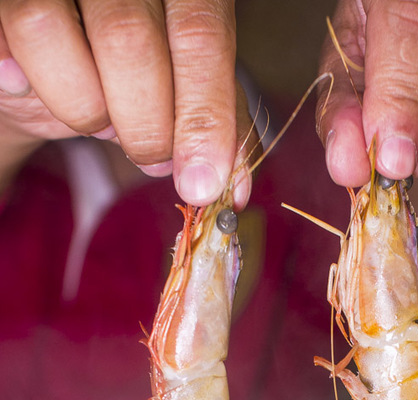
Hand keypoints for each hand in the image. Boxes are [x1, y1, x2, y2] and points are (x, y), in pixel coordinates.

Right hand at [0, 0, 251, 205]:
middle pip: (129, 41)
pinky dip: (21, 80)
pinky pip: (4, 39)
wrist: (43, 59)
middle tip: (150, 155)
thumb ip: (216, 125)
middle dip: (142, 125)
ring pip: (50, 34)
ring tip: (96, 115)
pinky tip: (30, 85)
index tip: (202, 184)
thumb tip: (236, 189)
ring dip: (79, 106)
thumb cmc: (121, 71)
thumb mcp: (180, 88)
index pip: (200, 35)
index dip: (203, 116)